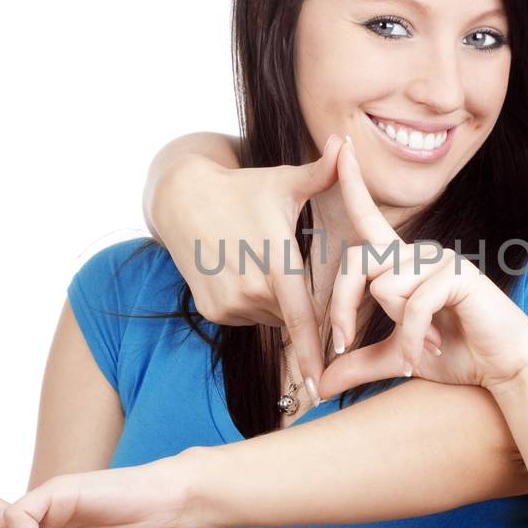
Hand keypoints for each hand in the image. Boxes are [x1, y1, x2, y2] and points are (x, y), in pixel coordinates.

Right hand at [153, 133, 344, 394]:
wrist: (182, 198)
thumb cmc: (244, 188)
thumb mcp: (284, 181)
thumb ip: (322, 173)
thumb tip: (344, 143)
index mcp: (276, 264)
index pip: (303, 320)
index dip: (313, 352)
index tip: (324, 384)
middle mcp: (251, 289)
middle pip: (292, 316)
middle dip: (301, 305)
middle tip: (294, 277)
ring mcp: (228, 303)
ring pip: (270, 318)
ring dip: (276, 303)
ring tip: (261, 263)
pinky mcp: (213, 310)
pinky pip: (247, 317)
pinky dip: (254, 304)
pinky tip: (243, 270)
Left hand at [316, 143, 527, 397]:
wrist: (505, 370)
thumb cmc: (457, 357)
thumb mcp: (396, 360)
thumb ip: (358, 365)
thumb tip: (318, 386)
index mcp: (403, 264)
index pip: (369, 219)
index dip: (351, 183)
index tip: (338, 146)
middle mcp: (419, 253)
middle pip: (358, 262)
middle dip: (341, 307)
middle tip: (341, 344)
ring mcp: (440, 260)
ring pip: (385, 287)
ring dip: (396, 330)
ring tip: (422, 348)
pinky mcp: (457, 275)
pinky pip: (412, 305)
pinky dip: (412, 338)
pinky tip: (430, 351)